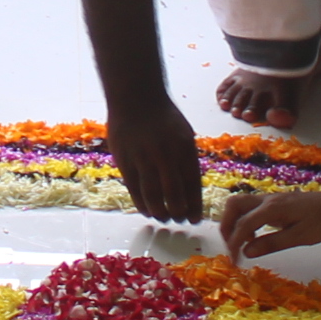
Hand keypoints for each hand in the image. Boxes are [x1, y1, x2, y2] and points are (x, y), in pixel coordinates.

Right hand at [105, 96, 205, 223]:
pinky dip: (142, 204)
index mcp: (184, 148)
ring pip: (153, 195)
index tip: (194, 220)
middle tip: (178, 221)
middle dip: (178, 212)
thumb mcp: (183, 133)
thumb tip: (190, 188)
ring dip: (160, 212)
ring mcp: (144, 158)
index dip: (194, 205)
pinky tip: (147, 211)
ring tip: (163, 218)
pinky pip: (135, 189)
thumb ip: (186, 159)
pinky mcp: (126, 160)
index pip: (192, 184)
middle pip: (174, 193)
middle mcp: (165, 154)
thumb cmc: (163, 117)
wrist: (136, 98)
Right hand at [220, 174, 320, 262]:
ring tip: (244, 244)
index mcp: (272, 209)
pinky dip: (245, 222)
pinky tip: (256, 237)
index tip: (235, 262)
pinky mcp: (274, 203)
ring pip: (240, 205)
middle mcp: (266, 200)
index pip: (243, 225)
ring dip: (235, 223)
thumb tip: (247, 252)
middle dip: (226, 227)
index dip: (234, 244)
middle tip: (232, 248)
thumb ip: (272, 243)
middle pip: (233, 206)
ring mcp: (270, 199)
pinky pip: (250, 209)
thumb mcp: (300, 237)